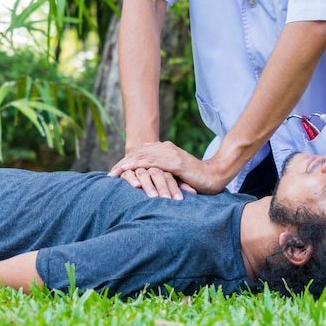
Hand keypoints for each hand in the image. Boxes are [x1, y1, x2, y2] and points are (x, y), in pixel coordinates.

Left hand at [109, 141, 227, 194]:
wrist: (216, 175)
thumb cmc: (197, 177)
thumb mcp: (177, 172)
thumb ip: (164, 169)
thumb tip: (151, 170)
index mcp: (166, 150)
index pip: (142, 155)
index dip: (128, 163)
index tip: (115, 172)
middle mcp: (166, 149)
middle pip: (139, 154)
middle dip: (123, 164)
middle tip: (109, 174)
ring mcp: (171, 154)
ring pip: (143, 157)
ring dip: (127, 165)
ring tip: (114, 173)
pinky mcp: (175, 162)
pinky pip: (153, 163)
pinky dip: (139, 166)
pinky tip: (129, 170)